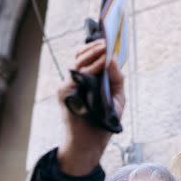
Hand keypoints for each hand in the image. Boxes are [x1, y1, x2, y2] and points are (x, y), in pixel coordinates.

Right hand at [56, 39, 125, 175]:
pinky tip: (102, 63)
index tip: (108, 38)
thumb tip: (114, 60)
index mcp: (86, 81)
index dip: (96, 47)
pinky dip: (91, 68)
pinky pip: (77, 76)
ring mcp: (68, 86)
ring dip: (93, 53)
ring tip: (106, 48)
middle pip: (81, 56)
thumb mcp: (116, 98)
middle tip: (107, 41)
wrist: (90, 143)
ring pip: (78, 62)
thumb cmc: (103, 122)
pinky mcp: (65, 93)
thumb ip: (116, 79)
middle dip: (94, 47)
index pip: (87, 58)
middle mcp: (76, 81)